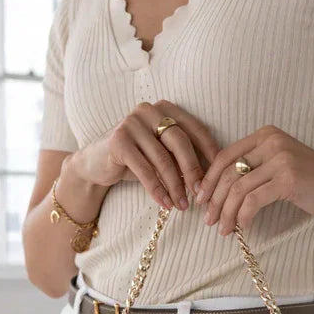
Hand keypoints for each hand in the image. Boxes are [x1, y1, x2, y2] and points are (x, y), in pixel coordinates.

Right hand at [68, 100, 219, 212]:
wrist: (95, 164)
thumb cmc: (135, 160)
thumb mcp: (162, 155)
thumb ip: (182, 157)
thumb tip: (212, 177)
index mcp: (165, 108)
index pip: (195, 129)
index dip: (209, 153)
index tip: (219, 176)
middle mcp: (149, 110)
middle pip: (180, 141)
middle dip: (193, 170)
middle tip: (200, 194)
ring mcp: (131, 122)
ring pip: (162, 158)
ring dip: (175, 185)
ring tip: (182, 205)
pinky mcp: (118, 140)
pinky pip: (144, 169)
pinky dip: (156, 189)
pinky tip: (164, 203)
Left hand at [195, 126, 313, 234]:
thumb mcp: (280, 166)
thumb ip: (254, 169)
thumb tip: (218, 191)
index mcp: (266, 135)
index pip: (224, 157)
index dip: (209, 181)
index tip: (201, 200)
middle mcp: (271, 142)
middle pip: (228, 174)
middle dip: (214, 201)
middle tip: (209, 221)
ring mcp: (281, 159)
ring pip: (238, 189)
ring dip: (226, 213)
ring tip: (223, 229)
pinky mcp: (288, 179)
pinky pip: (253, 201)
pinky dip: (243, 216)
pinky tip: (243, 227)